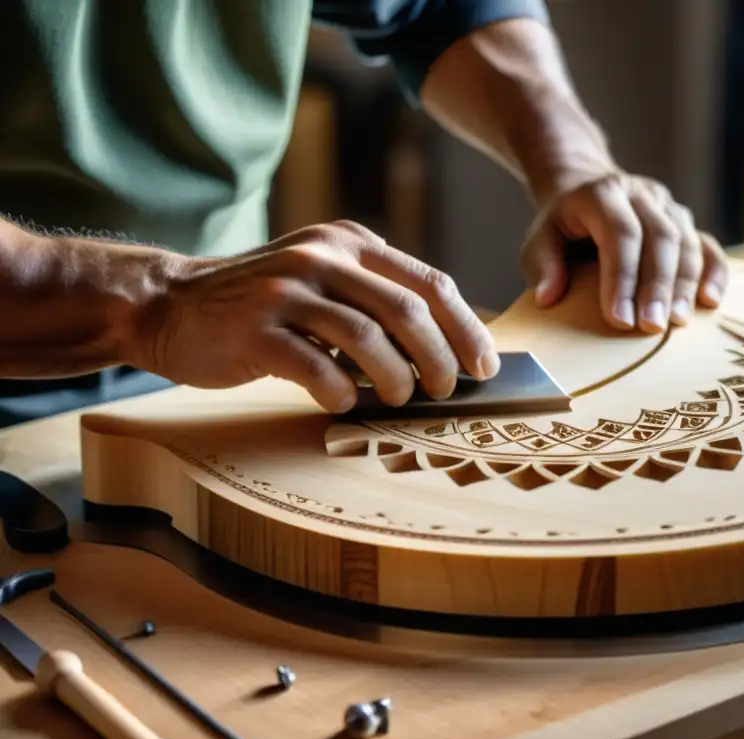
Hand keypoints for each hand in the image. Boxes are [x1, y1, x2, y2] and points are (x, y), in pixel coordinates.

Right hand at [130, 221, 498, 412]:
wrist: (169, 304)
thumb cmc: (261, 305)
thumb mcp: (321, 279)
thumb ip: (373, 298)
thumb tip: (443, 349)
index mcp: (349, 243)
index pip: (429, 283)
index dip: (465, 328)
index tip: (485, 365)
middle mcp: (322, 258)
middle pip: (408, 311)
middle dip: (440, 358)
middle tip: (446, 390)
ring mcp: (287, 291)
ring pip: (369, 339)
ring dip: (397, 379)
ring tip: (400, 398)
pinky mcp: (256, 329)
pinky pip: (318, 368)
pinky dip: (341, 392)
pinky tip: (343, 402)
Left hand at [520, 172, 729, 332]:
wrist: (585, 187)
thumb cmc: (562, 224)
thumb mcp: (540, 238)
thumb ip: (542, 265)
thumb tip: (549, 298)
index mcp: (603, 194)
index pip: (620, 233)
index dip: (622, 277)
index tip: (619, 319)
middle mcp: (641, 195)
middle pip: (660, 237)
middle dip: (657, 286)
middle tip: (652, 326)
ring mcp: (667, 206)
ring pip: (687, 241)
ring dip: (684, 285)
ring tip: (677, 323)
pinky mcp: (684, 222)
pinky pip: (708, 245)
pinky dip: (713, 272)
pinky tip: (710, 301)